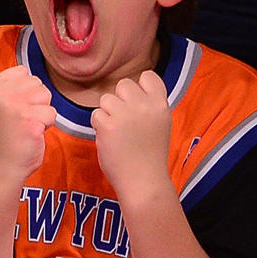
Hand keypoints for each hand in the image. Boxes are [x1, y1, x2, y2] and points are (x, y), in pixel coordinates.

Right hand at [0, 65, 55, 181]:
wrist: (2, 167)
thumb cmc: (5, 137)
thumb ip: (13, 88)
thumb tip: (35, 80)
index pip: (23, 72)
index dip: (26, 91)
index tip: (15, 109)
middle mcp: (1, 94)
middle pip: (37, 83)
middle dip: (35, 102)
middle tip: (21, 120)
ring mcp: (15, 107)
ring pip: (47, 96)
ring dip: (42, 112)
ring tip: (27, 125)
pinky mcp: (30, 121)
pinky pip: (52, 114)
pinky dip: (47, 125)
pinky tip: (32, 134)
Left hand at [92, 71, 171, 204]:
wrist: (144, 182)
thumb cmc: (150, 155)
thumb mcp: (160, 124)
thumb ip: (149, 105)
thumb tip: (131, 90)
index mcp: (161, 104)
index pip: (147, 76)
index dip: (138, 88)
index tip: (137, 105)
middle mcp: (144, 106)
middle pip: (123, 84)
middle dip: (119, 100)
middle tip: (124, 122)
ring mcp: (125, 115)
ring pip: (106, 99)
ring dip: (107, 113)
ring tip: (117, 133)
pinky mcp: (108, 126)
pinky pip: (96, 115)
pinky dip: (99, 126)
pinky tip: (109, 139)